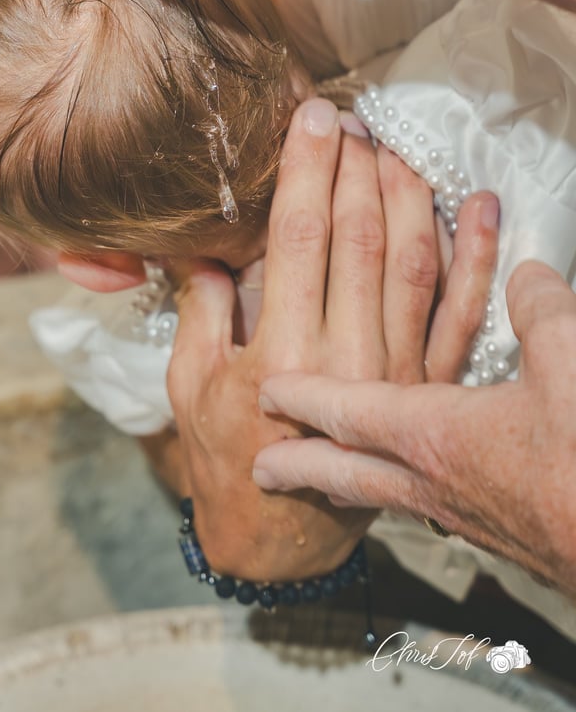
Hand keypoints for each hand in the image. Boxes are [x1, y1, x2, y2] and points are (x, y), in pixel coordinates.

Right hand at [166, 97, 498, 581]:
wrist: (283, 534)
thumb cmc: (223, 453)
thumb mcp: (188, 383)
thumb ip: (199, 308)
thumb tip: (205, 243)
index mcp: (282, 353)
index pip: (300, 237)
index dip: (309, 170)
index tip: (314, 116)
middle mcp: (347, 358)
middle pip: (360, 237)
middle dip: (356, 166)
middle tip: (351, 117)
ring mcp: (398, 371)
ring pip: (414, 262)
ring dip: (408, 194)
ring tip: (393, 145)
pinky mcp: (429, 385)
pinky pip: (463, 312)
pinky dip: (478, 256)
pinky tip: (481, 205)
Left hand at [253, 260, 575, 596]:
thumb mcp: (569, 364)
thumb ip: (537, 311)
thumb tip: (524, 276)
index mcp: (437, 436)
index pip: (350, 411)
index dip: (307, 397)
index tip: (267, 394)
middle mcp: (437, 481)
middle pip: (350, 471)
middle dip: (302, 465)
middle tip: (263, 471)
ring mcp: (466, 513)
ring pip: (386, 495)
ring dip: (346, 482)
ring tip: (319, 481)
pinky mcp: (500, 531)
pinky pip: (427, 506)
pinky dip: (400, 493)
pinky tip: (409, 492)